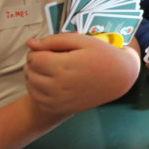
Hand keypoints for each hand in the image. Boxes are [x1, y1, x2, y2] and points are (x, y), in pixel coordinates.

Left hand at [24, 33, 139, 117]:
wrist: (119, 78)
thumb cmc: (103, 55)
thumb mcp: (83, 41)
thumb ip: (55, 40)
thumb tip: (31, 43)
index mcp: (63, 66)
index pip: (33, 57)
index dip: (38, 50)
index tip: (49, 49)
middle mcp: (58, 85)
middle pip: (30, 71)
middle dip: (36, 61)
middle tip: (51, 58)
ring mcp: (58, 99)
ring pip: (30, 85)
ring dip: (35, 74)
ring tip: (52, 69)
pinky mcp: (59, 108)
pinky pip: (36, 98)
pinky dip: (38, 89)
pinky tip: (52, 82)